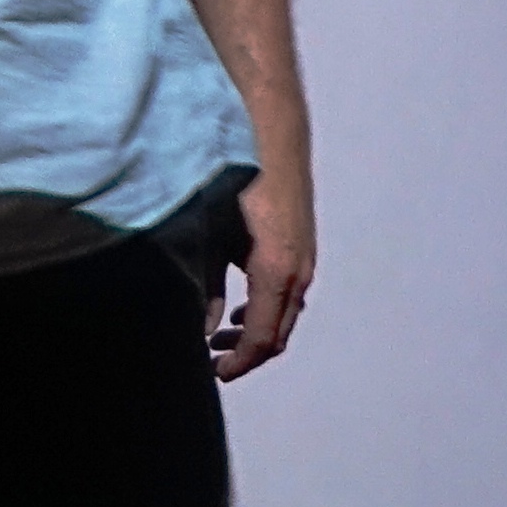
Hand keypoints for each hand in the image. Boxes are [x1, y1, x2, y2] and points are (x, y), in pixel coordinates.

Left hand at [210, 161, 314, 381]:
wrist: (268, 132)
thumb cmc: (234, 178)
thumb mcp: (210, 236)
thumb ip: (206, 284)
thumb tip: (203, 326)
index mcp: (276, 270)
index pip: (264, 338)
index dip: (240, 363)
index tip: (214, 374)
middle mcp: (298, 269)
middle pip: (279, 333)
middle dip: (247, 354)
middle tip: (213, 363)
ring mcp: (303, 257)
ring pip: (285, 313)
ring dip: (256, 332)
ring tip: (220, 338)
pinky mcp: (299, 244)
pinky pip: (288, 292)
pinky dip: (266, 310)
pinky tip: (239, 309)